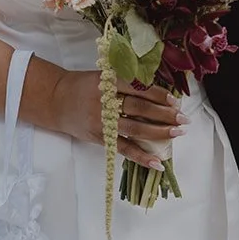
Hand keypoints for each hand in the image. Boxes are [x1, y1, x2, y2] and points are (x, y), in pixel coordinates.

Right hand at [51, 69, 186, 169]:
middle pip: (139, 108)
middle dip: (164, 114)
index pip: (138, 88)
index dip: (158, 94)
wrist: (55, 101)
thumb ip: (126, 82)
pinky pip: (124, 149)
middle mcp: (105, 101)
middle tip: (183, 119)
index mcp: (107, 82)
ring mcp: (102, 122)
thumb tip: (159, 93)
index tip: (175, 101)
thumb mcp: (103, 76)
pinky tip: (158, 162)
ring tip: (177, 133)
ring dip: (158, 132)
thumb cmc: (84, 86)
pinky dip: (141, 156)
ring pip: (134, 128)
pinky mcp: (100, 138)